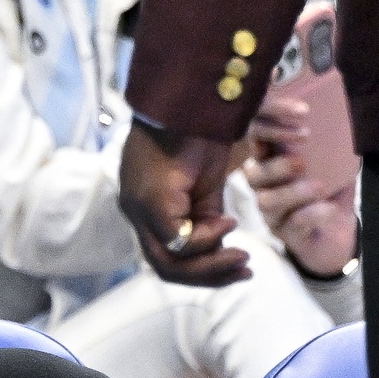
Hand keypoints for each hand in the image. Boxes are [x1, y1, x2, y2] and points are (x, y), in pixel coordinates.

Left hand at [118, 123, 251, 285]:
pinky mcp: (149, 200)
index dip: (202, 270)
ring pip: (168, 260)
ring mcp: (138, 207)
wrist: (190, 102)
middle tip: (244, 269)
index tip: (239, 264)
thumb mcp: (205, 188)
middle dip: (207, 276)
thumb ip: (205, 220)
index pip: (166, 255)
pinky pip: (176, 239)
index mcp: (144, 208)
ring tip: (241, 257)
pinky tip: (228, 223)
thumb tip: (219, 251)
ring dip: (209, 265)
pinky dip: (206, 239)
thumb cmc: (197, 136)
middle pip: (164, 266)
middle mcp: (134, 211)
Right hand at [244, 95, 358, 276]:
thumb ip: (329, 147)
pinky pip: (292, 223)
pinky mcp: (286, 234)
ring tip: (318, 187)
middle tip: (301, 161)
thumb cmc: (329, 195)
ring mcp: (272, 213)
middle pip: (252, 174)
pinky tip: (329, 208)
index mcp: (271, 163)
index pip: (257, 141)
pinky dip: (311, 214)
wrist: (339, 238)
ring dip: (292, 192)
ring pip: (267, 200)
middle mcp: (265, 188)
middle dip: (274, 166)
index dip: (266, 127)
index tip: (296, 115)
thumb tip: (346, 117)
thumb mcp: (331, 168)